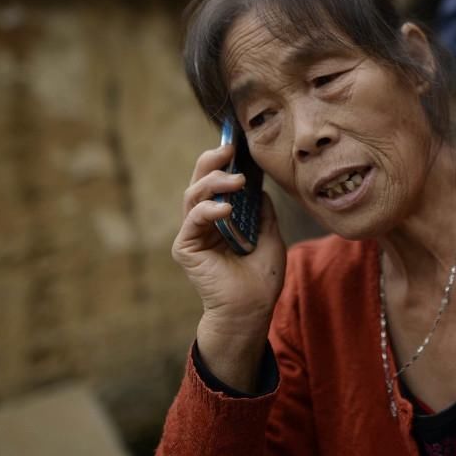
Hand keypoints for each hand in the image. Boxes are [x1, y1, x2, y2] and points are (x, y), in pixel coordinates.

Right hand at [174, 142, 286, 390]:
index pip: (217, 182)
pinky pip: (193, 220)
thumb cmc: (261, 278)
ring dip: (213, 182)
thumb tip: (261, 188)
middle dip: (212, 161)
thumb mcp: (270, 236)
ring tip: (236, 181)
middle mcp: (203, 222)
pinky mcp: (185, 248)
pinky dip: (208, 209)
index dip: (224, 162)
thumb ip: (263, 211)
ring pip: (192, 195)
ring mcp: (193, 234)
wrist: (252, 310)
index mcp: (221, 218)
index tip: (238, 145)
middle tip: (228, 150)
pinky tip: (226, 209)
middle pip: (200, 182)